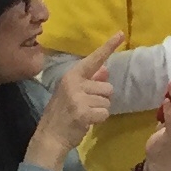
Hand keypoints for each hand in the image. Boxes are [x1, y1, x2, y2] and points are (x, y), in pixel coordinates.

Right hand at [32, 36, 120, 169]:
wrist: (49, 136)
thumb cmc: (61, 114)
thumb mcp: (72, 93)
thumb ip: (89, 80)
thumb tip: (106, 68)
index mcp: (71, 75)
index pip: (93, 59)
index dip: (108, 47)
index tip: (121, 34)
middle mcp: (74, 83)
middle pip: (107, 87)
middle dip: (102, 99)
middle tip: (86, 107)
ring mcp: (78, 97)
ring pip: (107, 101)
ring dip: (100, 110)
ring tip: (84, 114)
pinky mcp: (83, 112)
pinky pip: (105, 113)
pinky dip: (99, 120)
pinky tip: (86, 122)